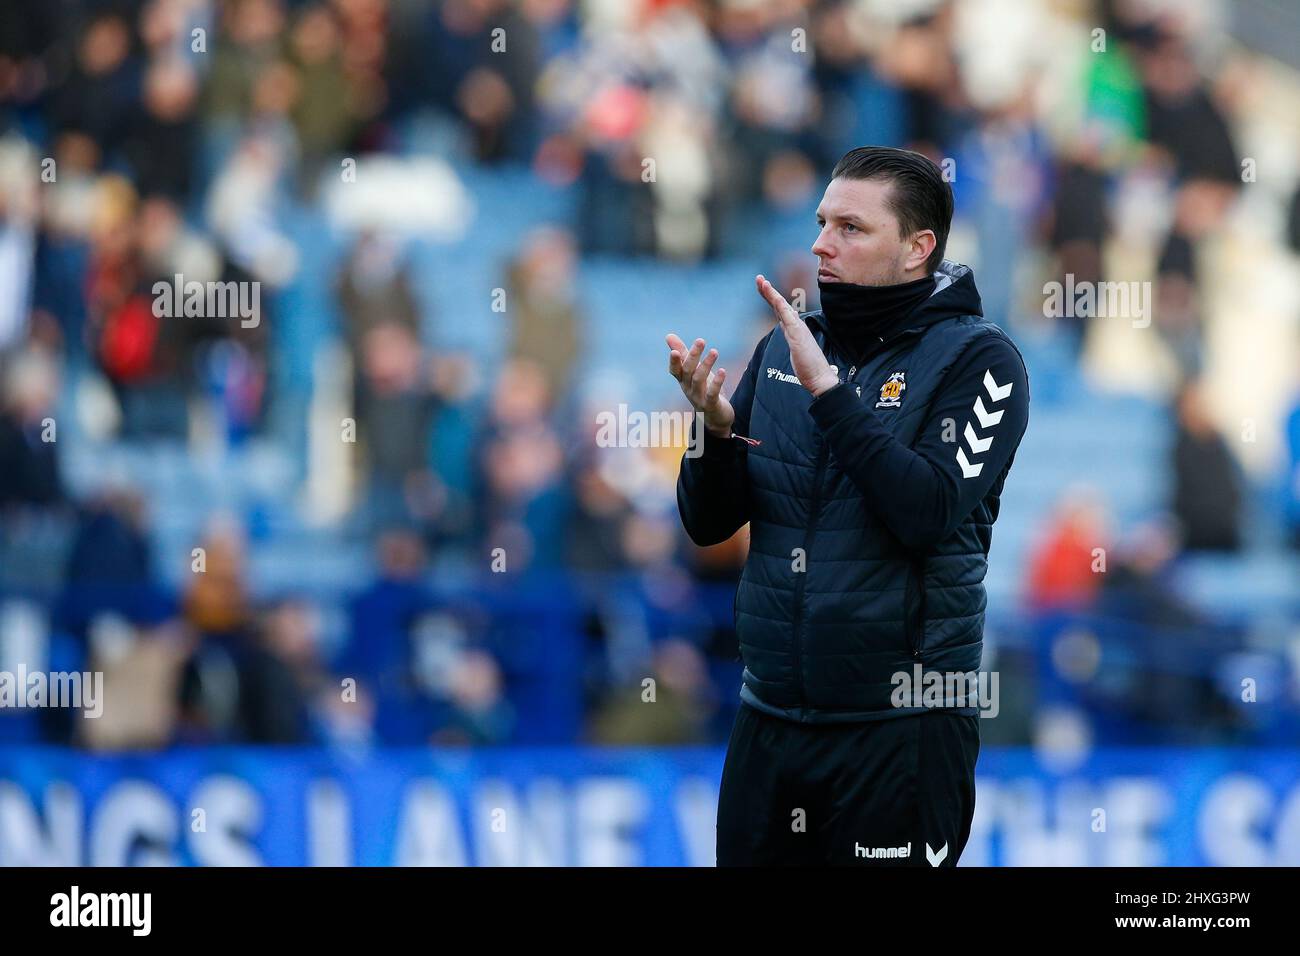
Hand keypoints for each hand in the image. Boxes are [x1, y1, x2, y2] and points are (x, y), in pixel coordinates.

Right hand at [666, 332, 734, 437]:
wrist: (715, 417)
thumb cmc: (703, 389)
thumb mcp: (693, 371)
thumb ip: (683, 353)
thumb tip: (668, 335)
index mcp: (683, 380)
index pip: (675, 370)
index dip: (674, 362)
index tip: (675, 351)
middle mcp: (688, 388)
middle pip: (688, 371)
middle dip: (693, 356)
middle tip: (700, 340)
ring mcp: (698, 398)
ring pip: (699, 380)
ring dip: (706, 365)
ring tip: (714, 351)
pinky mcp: (711, 405)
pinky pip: (712, 394)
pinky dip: (717, 383)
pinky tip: (723, 371)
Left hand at [755, 274, 838, 396]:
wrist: (820, 378)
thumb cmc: (809, 367)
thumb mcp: (797, 349)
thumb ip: (794, 338)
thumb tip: (792, 331)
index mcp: (794, 329)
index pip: (780, 310)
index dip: (771, 297)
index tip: (763, 286)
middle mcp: (796, 325)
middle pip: (779, 304)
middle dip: (768, 291)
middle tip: (758, 278)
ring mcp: (798, 329)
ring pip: (782, 307)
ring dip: (772, 294)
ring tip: (762, 282)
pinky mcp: (798, 336)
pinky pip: (788, 317)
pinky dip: (781, 306)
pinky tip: (774, 297)